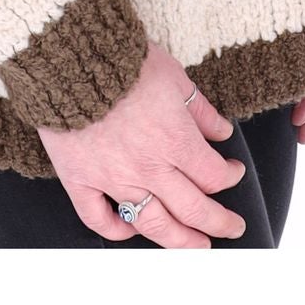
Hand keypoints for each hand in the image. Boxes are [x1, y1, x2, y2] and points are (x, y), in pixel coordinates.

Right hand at [37, 40, 247, 247]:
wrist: (70, 57)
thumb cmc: (123, 60)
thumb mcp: (173, 76)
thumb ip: (200, 109)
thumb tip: (223, 132)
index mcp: (175, 140)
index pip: (213, 175)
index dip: (230, 176)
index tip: (234, 171)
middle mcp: (148, 167)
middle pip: (193, 209)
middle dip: (219, 222)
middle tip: (232, 228)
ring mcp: (112, 178)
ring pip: (152, 223)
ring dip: (179, 241)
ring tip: (195, 247)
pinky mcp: (79, 179)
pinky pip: (98, 218)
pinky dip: (117, 230)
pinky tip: (131, 230)